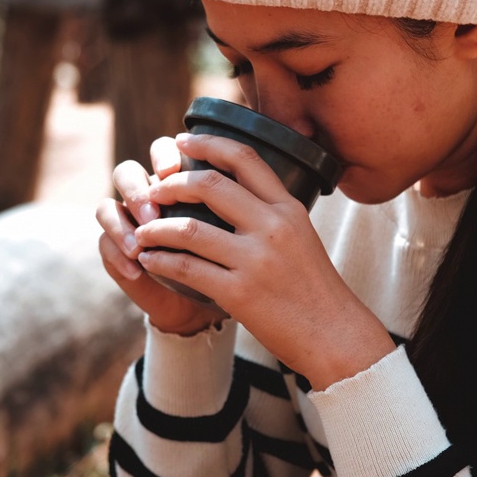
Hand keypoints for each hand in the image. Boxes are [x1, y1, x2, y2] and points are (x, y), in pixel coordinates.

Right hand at [96, 136, 229, 335]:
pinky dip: (118, 256)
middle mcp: (148, 197)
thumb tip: (242, 185)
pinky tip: (136, 269)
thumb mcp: (233, 233)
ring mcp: (129, 224)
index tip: (173, 169)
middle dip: (136, 189)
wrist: (206, 305)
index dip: (162, 154)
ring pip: (106, 207)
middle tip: (152, 213)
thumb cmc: (228, 262)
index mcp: (177, 181)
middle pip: (126, 172)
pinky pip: (103, 244)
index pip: (161, 151)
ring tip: (140, 246)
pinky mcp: (116, 252)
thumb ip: (229, 207)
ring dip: (122, 223)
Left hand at [133, 133, 395, 388]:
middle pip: (209, 184)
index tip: (180, 142)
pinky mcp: (240, 293)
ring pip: (189, 228)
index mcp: (288, 208)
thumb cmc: (313, 287)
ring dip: (156, 228)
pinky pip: (186, 269)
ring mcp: (256, 260)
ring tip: (142, 232)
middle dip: (171, 184)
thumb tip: (234, 189)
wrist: (334, 334)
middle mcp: (273, 226)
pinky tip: (150, 261)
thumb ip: (271, 213)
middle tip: (152, 191)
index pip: (244, 158)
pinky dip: (160, 262)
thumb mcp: (301, 236)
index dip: (206, 143)